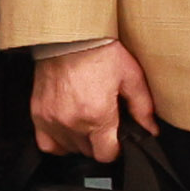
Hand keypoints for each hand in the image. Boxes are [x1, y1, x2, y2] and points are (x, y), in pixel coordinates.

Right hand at [29, 39, 159, 161]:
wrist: (70, 35)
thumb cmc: (100, 52)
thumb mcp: (131, 77)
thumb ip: (142, 108)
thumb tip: (151, 130)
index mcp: (97, 115)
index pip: (106, 154)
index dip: (116, 148)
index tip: (118, 138)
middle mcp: (72, 122)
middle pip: (89, 152)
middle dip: (100, 142)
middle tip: (105, 123)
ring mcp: (52, 120)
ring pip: (69, 149)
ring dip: (80, 141)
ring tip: (88, 122)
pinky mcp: (38, 114)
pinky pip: (46, 144)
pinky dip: (58, 142)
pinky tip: (68, 130)